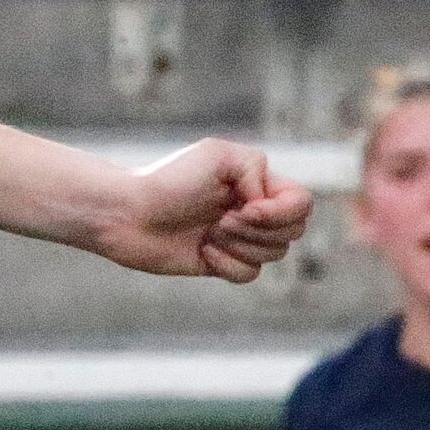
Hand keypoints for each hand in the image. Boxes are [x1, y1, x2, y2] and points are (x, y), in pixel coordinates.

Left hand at [99, 138, 313, 281]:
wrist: (127, 213)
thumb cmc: (168, 180)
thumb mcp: (217, 155)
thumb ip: (256, 168)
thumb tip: (264, 205)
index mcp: (256, 183)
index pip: (302, 203)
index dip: (282, 211)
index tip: (245, 207)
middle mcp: (251, 210)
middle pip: (295, 232)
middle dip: (259, 230)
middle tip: (221, 220)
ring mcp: (238, 239)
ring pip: (275, 255)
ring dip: (241, 246)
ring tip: (209, 233)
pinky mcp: (222, 263)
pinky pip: (249, 275)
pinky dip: (228, 265)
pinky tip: (202, 252)